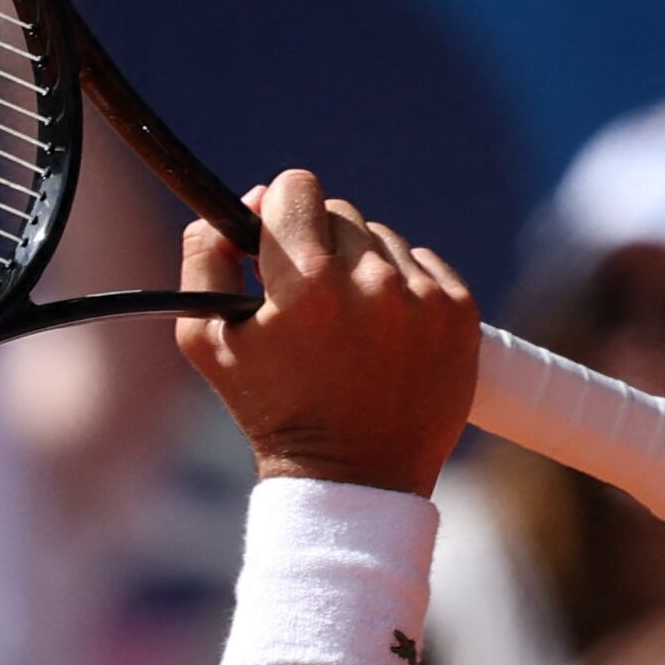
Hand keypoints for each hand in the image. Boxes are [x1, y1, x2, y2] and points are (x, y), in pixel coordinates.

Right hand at [173, 172, 482, 498]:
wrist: (353, 476)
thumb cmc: (272, 409)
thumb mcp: (207, 342)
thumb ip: (205, 259)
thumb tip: (236, 207)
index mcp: (306, 282)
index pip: (297, 188)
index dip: (279, 211)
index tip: (276, 244)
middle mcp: (371, 280)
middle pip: (341, 213)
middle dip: (319, 247)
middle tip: (311, 302)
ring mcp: (422, 296)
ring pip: (384, 239)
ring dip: (363, 269)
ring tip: (349, 327)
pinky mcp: (459, 312)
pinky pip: (425, 266)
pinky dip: (404, 290)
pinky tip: (385, 335)